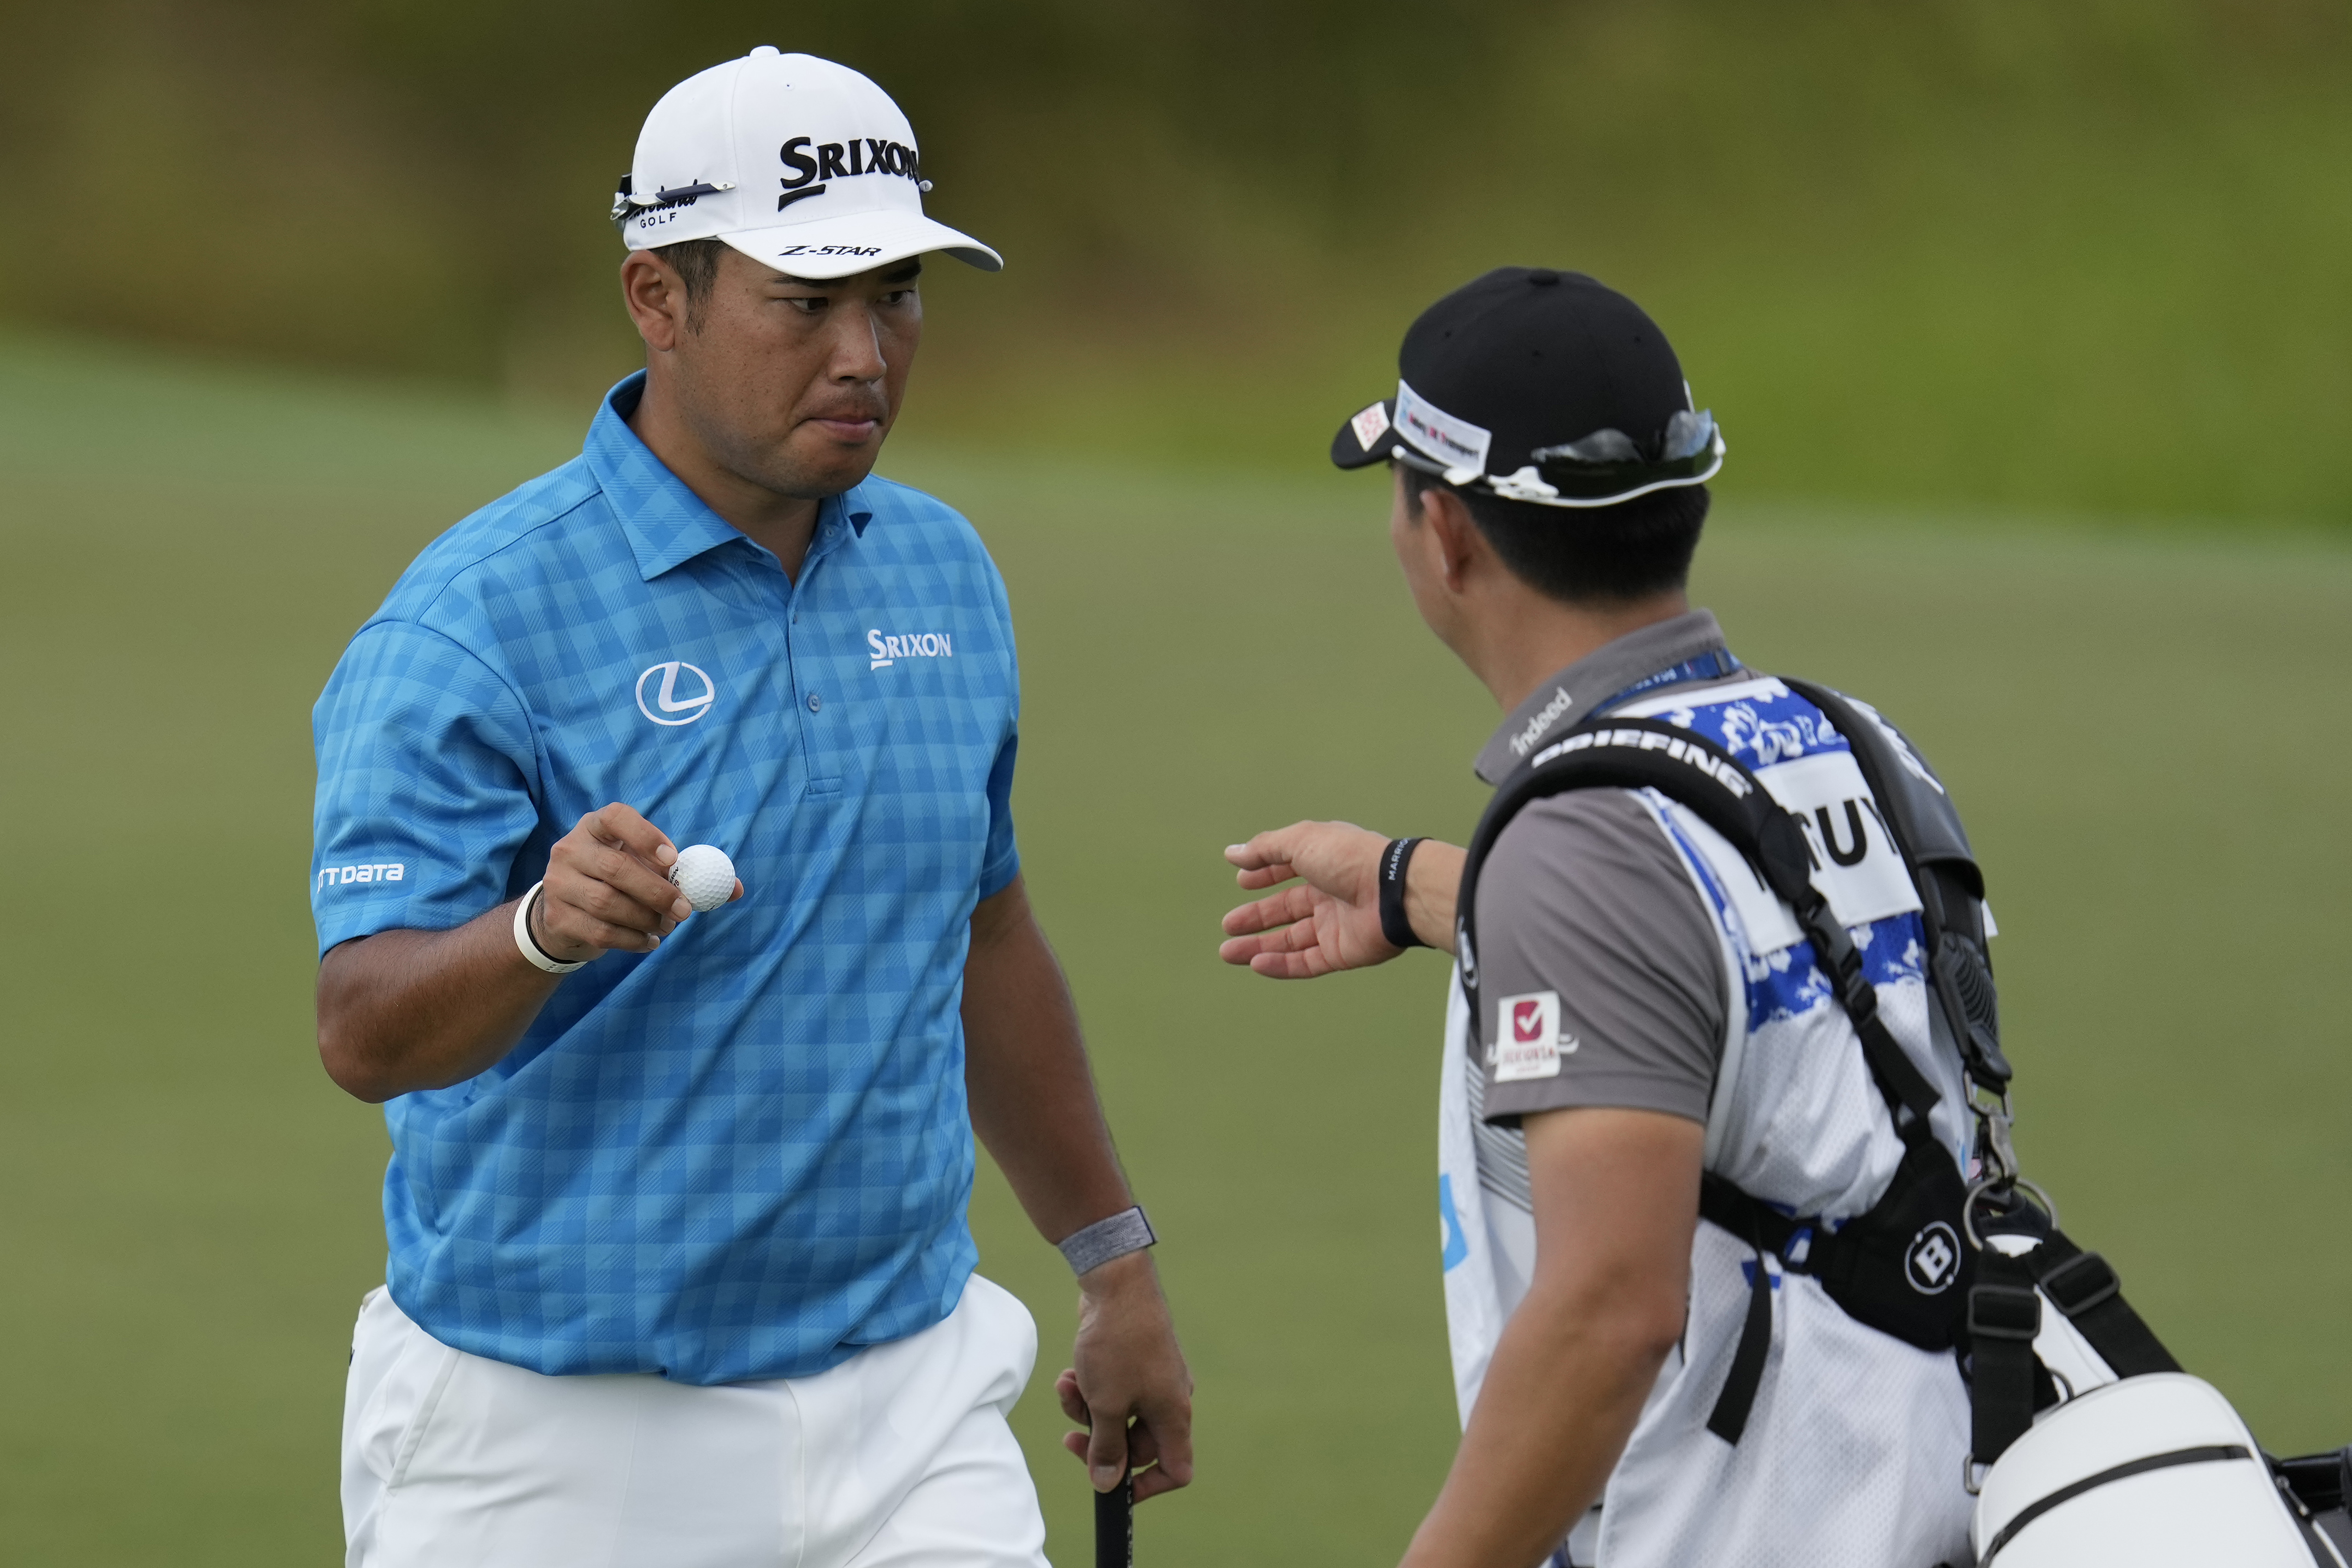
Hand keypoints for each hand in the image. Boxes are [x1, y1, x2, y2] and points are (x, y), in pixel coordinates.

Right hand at [532, 803, 741, 962]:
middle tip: (685, 910)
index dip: (645, 835)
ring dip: (647, 919)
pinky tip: (650, 941)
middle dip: (657, 892)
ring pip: (608, 904)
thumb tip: (735, 888)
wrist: (567, 913)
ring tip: (668, 926)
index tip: (673, 859)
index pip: (616, 817)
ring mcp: (559, 884)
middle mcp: (570, 850)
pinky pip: (601, 932)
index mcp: (595, 827)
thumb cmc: (619, 881)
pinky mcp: (557, 917)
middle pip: (616, 868)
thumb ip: (687, 873)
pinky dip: (633, 940)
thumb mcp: (646, 867)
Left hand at [1054, 1253, 1192, 1501]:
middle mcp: (1168, 1399)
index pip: (1176, 1468)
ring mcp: (1152, 1378)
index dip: (1149, 1486)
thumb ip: (1107, 1448)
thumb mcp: (1107, 1406)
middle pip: (1136, 1444)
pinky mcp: (1133, 1360)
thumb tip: (1108, 1484)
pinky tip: (1069, 1374)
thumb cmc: (1119, 1345)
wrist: (1116, 1282)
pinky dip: (1088, 1386)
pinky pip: (1111, 1388)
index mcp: (1173, 1415)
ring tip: (1066, 1390)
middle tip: (1069, 1437)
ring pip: (1118, 1415)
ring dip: (1086, 1409)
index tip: (1114, 1486)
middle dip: (1099, 1440)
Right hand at [1219, 821, 1401, 978]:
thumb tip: (1232, 853)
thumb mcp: (1301, 841)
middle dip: (1255, 918)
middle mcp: (1330, 894)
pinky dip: (1281, 965)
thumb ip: (1265, 848)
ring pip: (1291, 941)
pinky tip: (1256, 964)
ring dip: (1258, 947)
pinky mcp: (1342, 952)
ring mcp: (1336, 925)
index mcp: (1324, 863)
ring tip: (1227, 952)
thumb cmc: (1350, 858)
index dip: (1265, 875)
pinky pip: (1306, 963)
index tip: (1242, 883)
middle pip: (1286, 910)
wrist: (1393, 892)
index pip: (1289, 870)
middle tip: (1228, 926)